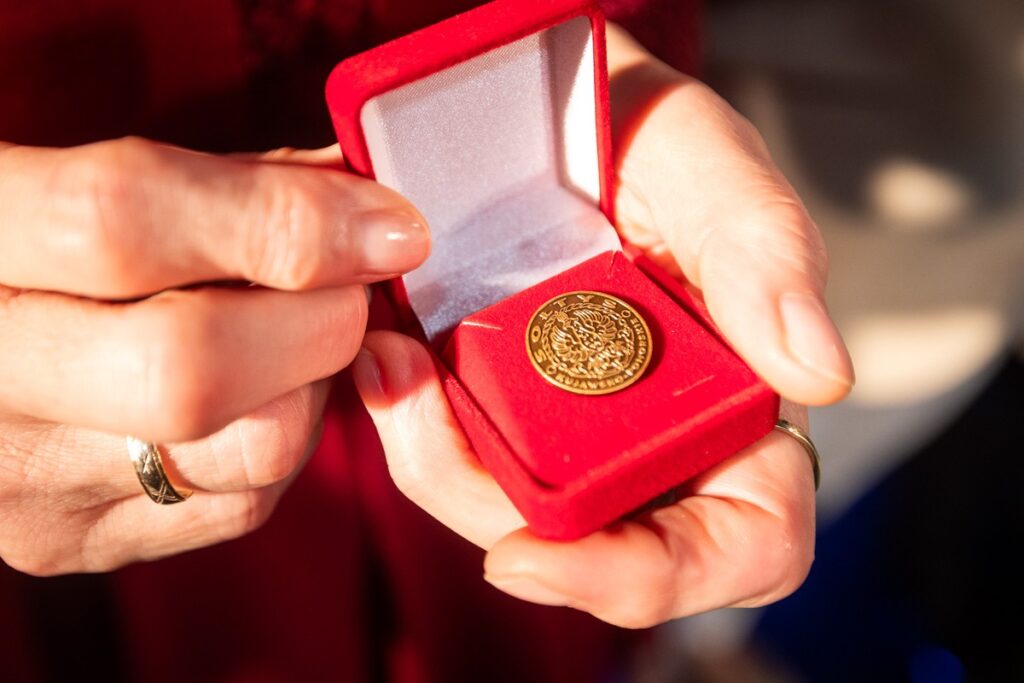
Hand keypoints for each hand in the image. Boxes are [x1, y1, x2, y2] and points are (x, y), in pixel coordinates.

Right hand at [0, 138, 428, 574]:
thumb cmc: (53, 254)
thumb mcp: (102, 184)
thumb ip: (227, 184)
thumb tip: (368, 203)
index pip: (121, 221)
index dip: (284, 223)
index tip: (389, 229)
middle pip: (191, 367)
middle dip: (320, 322)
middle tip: (352, 289)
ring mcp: (22, 475)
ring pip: (250, 447)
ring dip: (311, 384)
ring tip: (288, 342)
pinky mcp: (73, 538)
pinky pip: (245, 500)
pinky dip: (283, 439)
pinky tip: (257, 400)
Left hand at [351, 25, 853, 626]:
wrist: (558, 98)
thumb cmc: (652, 134)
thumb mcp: (710, 169)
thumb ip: (769, 254)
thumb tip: (820, 376)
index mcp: (743, 407)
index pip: (740, 544)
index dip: (649, 578)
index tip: (533, 557)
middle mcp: (660, 438)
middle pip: (591, 547)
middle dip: (495, 508)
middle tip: (420, 408)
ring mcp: (574, 429)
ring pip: (506, 506)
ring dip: (436, 454)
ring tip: (392, 355)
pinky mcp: (500, 403)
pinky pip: (456, 446)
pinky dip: (416, 413)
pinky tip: (389, 347)